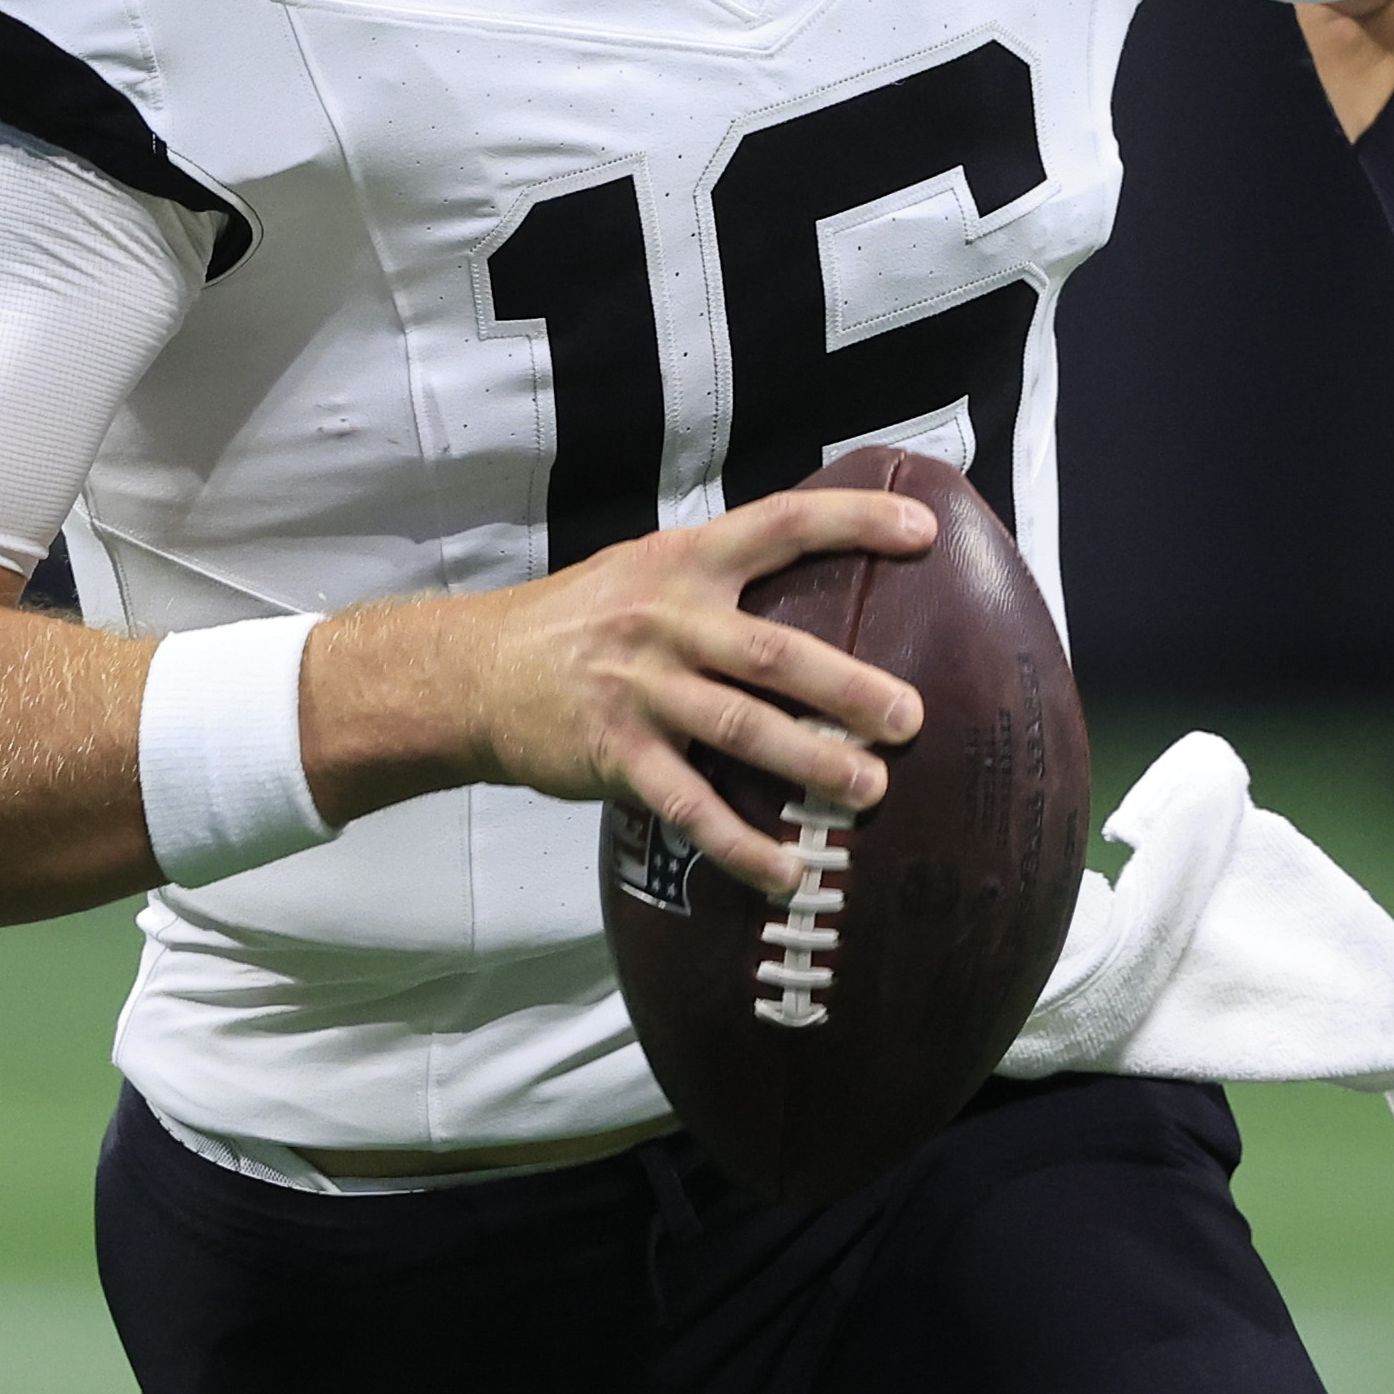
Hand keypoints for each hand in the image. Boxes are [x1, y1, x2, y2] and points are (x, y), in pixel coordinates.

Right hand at [316, 488, 930, 897]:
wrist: (471, 672)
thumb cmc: (574, 622)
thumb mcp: (639, 573)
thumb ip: (714, 580)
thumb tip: (815, 590)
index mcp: (682, 563)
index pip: (779, 526)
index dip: (853, 522)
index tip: (923, 529)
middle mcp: (665, 620)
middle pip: (774, 652)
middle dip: (849, 688)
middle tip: (911, 719)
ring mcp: (639, 689)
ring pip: (742, 729)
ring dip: (813, 763)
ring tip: (870, 790)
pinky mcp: (615, 753)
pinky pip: (689, 806)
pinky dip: (741, 844)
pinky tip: (785, 871)